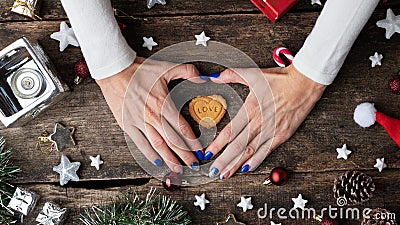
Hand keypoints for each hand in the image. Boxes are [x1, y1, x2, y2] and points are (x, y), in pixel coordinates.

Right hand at [96, 57, 203, 172]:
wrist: (114, 70)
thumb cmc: (140, 69)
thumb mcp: (167, 66)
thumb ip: (188, 72)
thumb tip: (204, 79)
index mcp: (163, 103)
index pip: (182, 128)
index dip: (192, 142)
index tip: (200, 151)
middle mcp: (152, 116)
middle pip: (172, 140)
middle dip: (185, 155)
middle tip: (194, 166)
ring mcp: (138, 121)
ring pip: (157, 145)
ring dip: (169, 159)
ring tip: (178, 169)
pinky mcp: (127, 124)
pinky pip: (139, 143)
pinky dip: (149, 154)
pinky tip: (157, 162)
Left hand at [205, 65, 325, 178]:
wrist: (305, 82)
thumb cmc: (279, 78)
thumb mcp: (253, 74)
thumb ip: (231, 75)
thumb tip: (213, 77)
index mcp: (250, 108)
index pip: (230, 131)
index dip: (217, 144)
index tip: (207, 153)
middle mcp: (260, 122)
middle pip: (238, 146)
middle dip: (224, 160)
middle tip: (213, 171)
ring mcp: (272, 130)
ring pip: (251, 151)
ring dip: (237, 164)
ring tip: (225, 174)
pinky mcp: (283, 134)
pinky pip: (267, 150)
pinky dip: (256, 161)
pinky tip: (247, 169)